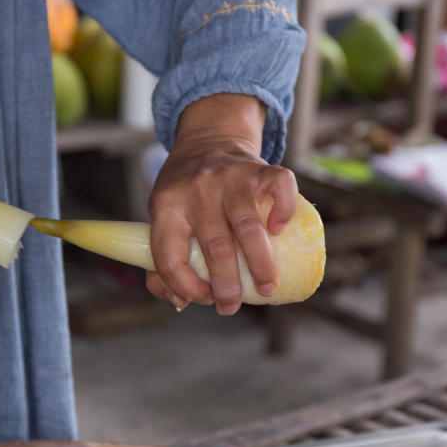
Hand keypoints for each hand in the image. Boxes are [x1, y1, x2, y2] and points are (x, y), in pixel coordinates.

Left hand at [146, 94, 297, 314]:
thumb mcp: (162, 215)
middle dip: (227, 287)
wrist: (208, 139)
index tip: (204, 299)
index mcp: (165, 205)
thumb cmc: (185, 191)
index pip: (170, 256)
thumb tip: (179, 300)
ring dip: (261, 265)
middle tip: (232, 307)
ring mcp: (230, 176)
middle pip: (215, 248)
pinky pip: (280, 188)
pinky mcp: (258, 168)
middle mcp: (197, 189)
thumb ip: (163, 256)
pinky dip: (284, 211)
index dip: (186, 286)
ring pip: (248, 227)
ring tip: (267, 289)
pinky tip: (281, 230)